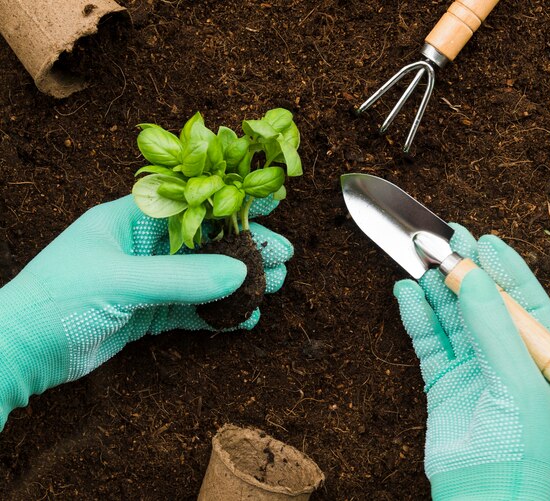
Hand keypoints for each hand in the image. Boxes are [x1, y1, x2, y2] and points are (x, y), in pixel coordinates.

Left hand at [0, 195, 292, 430]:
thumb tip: (240, 275)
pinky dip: (217, 314)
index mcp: (129, 221)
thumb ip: (181, 278)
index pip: (191, 205)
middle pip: (205, 242)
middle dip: (244, 248)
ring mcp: (146, 281)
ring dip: (237, 283)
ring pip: (202, 277)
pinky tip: (244, 319)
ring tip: (274, 287)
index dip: (231, 205)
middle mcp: (141, 247)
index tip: (270, 206)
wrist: (19, 352)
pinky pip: (190, 309)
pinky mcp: (147, 313)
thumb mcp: (121, 282)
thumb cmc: (57, 300)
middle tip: (283, 257)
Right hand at [394, 224, 549, 499]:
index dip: (504, 268)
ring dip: (436, 289)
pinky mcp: (440, 380)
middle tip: (445, 240)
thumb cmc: (518, 450)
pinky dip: (416, 315)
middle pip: (483, 302)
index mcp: (540, 357)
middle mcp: (506, 357)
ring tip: (420, 261)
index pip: (523, 300)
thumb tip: (476, 277)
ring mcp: (471, 367)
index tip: (484, 240)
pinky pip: (427, 339)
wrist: (482, 499)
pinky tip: (407, 294)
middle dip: (465, 271)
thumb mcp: (516, 383)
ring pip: (451, 316)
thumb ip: (494, 328)